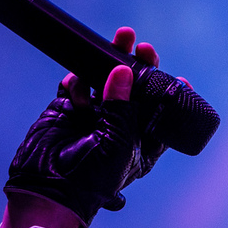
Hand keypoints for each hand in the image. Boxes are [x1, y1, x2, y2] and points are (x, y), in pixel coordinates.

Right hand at [0, 28, 171, 227]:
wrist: (49, 188)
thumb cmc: (92, 178)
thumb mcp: (118, 144)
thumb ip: (122, 108)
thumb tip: (122, 71)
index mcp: (142, 140)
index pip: (161, 112)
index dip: (169, 93)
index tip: (178, 78)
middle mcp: (121, 124)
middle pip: (136, 88)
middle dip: (140, 65)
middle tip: (142, 48)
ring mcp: (95, 114)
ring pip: (107, 78)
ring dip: (110, 60)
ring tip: (120, 40)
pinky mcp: (70, 107)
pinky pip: (78, 83)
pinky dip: (78, 80)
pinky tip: (78, 90)